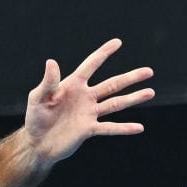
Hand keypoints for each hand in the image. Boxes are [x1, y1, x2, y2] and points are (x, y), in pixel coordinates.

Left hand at [23, 38, 153, 166]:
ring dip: (133, 99)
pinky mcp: (89, 130)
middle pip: (112, 84)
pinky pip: (109, 128)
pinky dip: (124, 128)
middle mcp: (85, 97)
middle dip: (130, 78)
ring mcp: (89, 113)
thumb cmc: (35, 118)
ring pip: (116, 104)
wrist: (37, 144)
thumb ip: (48, 82)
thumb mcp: (38, 98)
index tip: (118, 42)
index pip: (91, 65)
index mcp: (73, 85)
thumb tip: (51, 62)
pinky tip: (139, 128)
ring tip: (150, 92)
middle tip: (149, 71)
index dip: (103, 54)